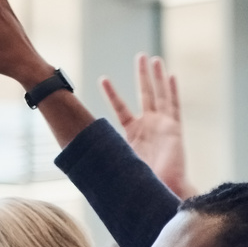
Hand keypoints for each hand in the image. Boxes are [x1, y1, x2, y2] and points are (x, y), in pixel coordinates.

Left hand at [101, 54, 191, 197]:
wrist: (162, 190)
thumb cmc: (141, 182)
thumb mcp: (116, 164)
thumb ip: (102, 156)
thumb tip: (73, 159)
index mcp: (133, 134)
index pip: (121, 107)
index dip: (113, 93)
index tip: (103, 78)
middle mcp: (149, 125)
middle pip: (144, 93)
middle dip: (142, 75)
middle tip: (140, 55)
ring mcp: (162, 125)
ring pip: (159, 95)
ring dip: (156, 76)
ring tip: (153, 58)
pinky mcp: (174, 128)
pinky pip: (173, 105)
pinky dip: (172, 90)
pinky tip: (170, 75)